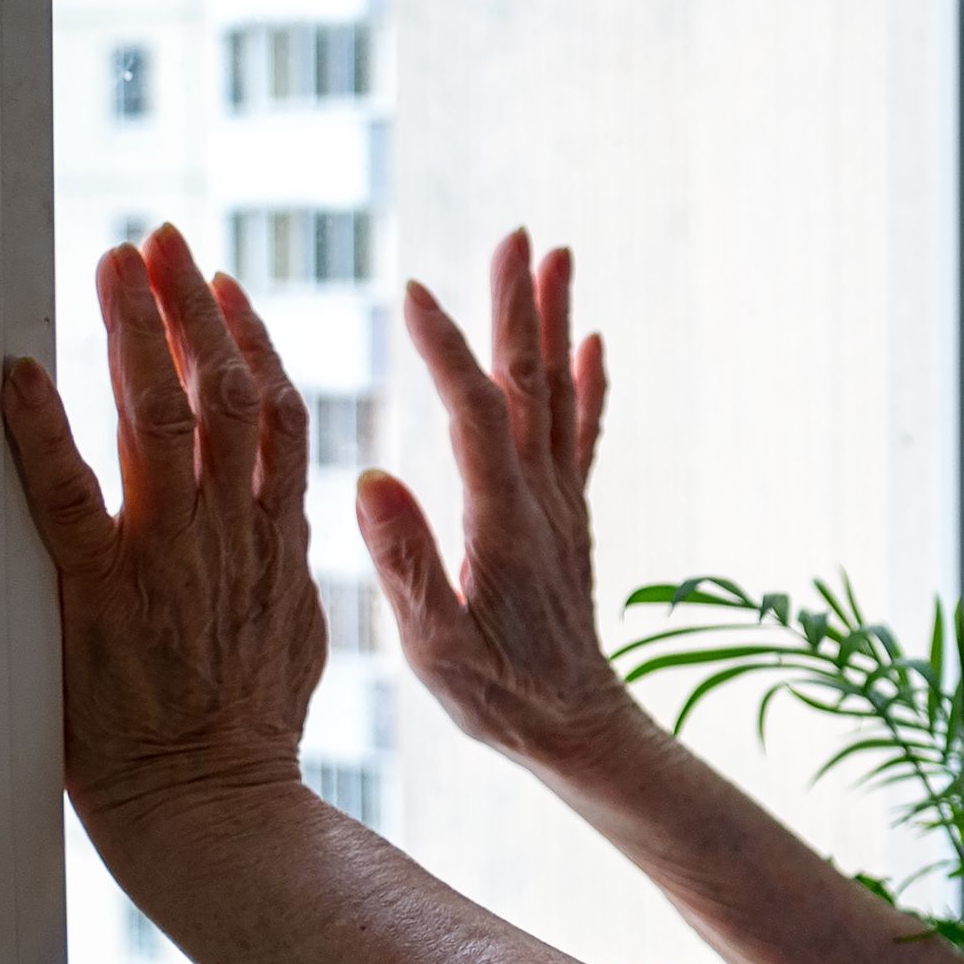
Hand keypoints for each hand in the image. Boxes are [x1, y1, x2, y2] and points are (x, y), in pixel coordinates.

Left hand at [0, 228, 325, 831]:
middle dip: (191, 309)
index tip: (224, 287)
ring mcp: (167, 559)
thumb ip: (286, 565)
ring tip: (115, 265)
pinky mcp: (98, 593)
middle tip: (161, 242)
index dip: (251, 342)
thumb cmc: (248, 734)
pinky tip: (17, 374)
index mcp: (278, 541)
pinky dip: (40, 429)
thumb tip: (284, 521)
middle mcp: (228, 534)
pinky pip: (65, 495)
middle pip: (226, 394)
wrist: (215, 803)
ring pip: (163, 420)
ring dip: (136, 335)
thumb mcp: (298, 632)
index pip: (277, 416)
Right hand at [357, 229, 643, 770]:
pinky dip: (588, 384)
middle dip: (517, 307)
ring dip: (551, 323)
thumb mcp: (438, 649)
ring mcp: (562, 502)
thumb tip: (372, 478)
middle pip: (528, 384)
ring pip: (557, 395)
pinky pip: (582, 434)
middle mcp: (542, 497)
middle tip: (517, 236)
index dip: (445, 350)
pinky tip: (592, 342)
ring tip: (554, 255)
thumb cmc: (499, 699)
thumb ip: (407, 566)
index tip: (413, 291)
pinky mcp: (570, 516)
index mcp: (502, 521)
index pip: (474, 414)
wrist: (578, 728)